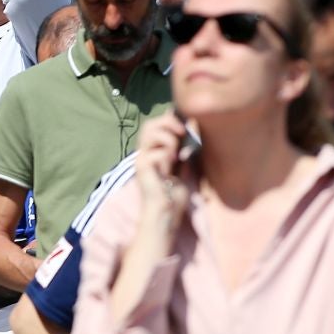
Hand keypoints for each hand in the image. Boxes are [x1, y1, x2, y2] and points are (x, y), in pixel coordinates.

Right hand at [133, 112, 189, 236]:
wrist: (166, 213)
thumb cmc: (174, 195)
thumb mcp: (183, 168)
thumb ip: (183, 152)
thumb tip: (192, 133)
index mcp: (153, 152)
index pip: (155, 125)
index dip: (169, 119)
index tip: (186, 123)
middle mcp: (144, 153)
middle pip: (149, 124)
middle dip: (168, 123)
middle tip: (182, 132)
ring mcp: (141, 159)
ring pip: (150, 132)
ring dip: (168, 139)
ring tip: (176, 155)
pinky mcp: (142, 167)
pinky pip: (157, 152)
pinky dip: (167, 156)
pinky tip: (170, 169)